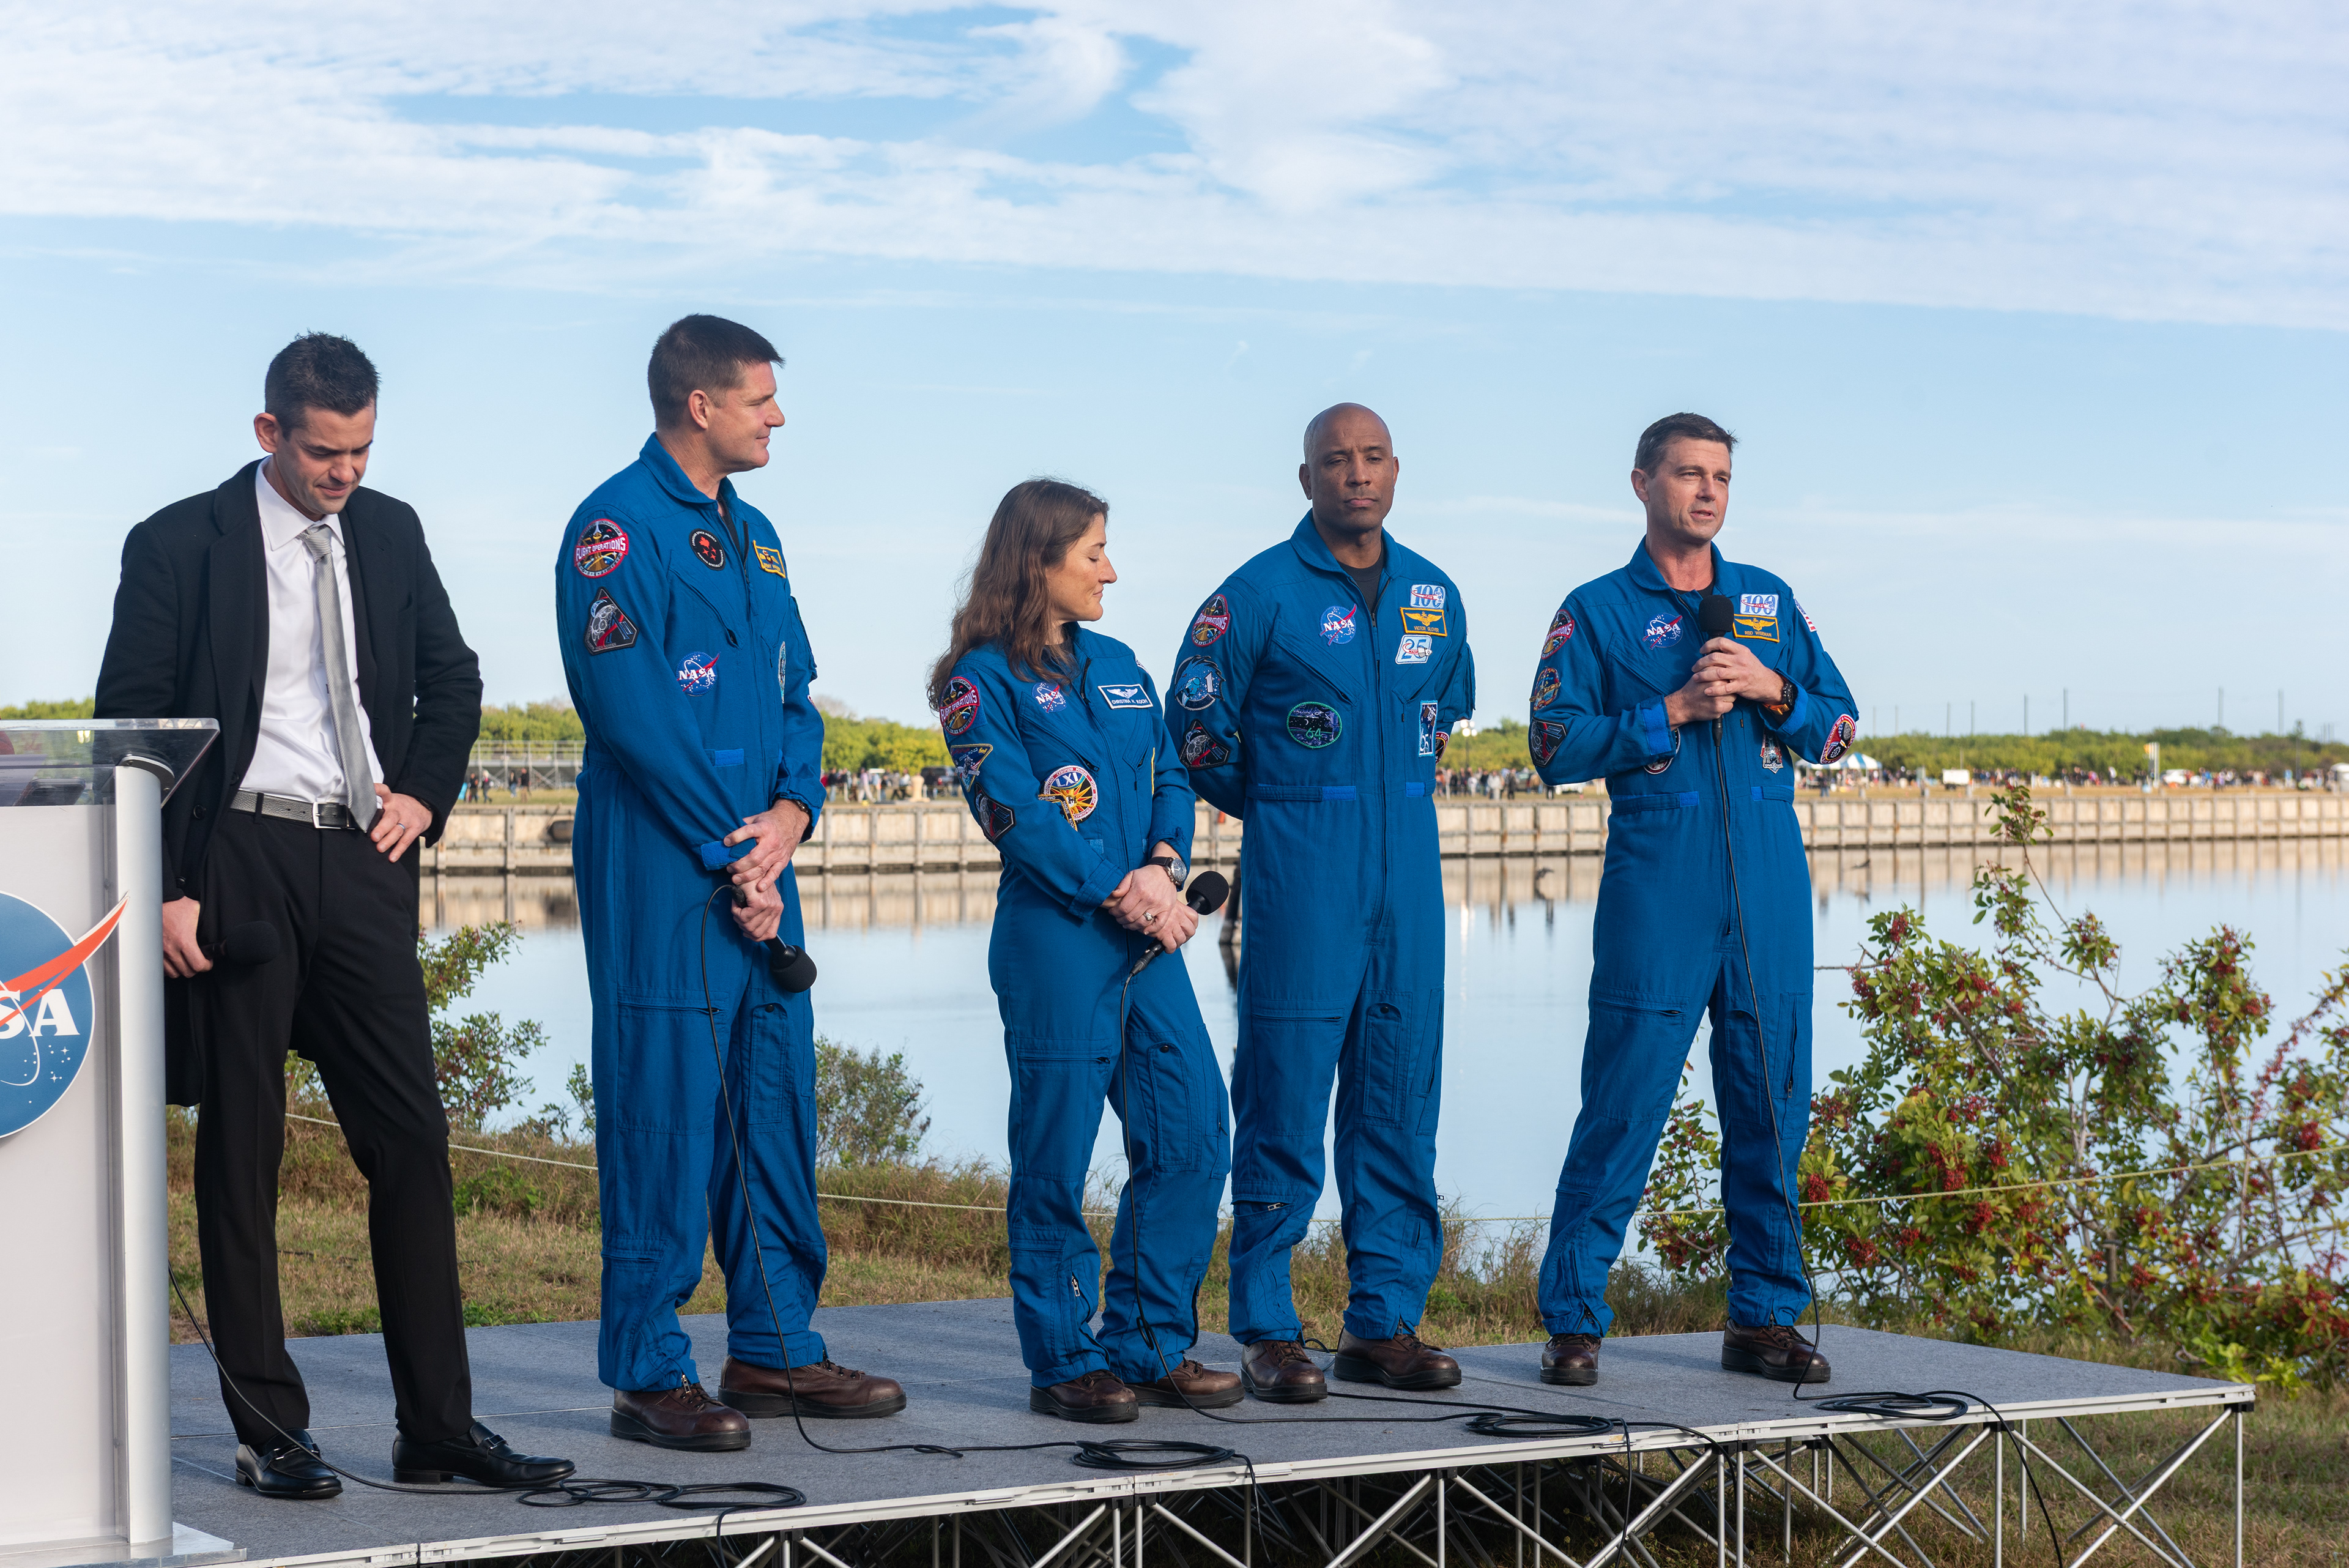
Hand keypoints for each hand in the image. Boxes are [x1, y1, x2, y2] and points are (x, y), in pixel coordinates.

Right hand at [162, 895, 209, 978]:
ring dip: (182, 969)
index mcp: (184, 940)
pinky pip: (162, 968)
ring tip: (187, 962)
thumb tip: (212, 930)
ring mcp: (160, 951)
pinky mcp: (153, 951)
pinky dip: (170, 968)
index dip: (206, 966)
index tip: (208, 962)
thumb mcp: (196, 910)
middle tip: (198, 962)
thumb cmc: (176, 905)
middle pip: (187, 972)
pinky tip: (175, 961)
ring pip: (174, 973)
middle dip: (196, 969)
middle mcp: (170, 949)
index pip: (198, 965)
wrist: (156, 902)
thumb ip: (204, 923)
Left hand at [369, 786, 432, 860]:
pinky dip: (399, 850)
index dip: (378, 790)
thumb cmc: (401, 807)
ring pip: (398, 830)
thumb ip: (378, 808)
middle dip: (382, 828)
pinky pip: (406, 840)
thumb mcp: (391, 801)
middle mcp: (399, 809)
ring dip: (389, 840)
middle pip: (391, 818)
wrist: (424, 806)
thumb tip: (357, 820)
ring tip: (380, 848)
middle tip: (374, 837)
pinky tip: (392, 857)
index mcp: (391, 800)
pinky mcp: (416, 829)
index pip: (384, 792)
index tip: (371, 790)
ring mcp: (408, 819)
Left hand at [724, 799, 811, 886]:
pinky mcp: (783, 861)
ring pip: (761, 868)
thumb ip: (743, 824)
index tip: (725, 842)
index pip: (749, 832)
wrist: (792, 822)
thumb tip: (726, 832)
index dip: (736, 837)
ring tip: (735, 879)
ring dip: (747, 876)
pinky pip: (775, 873)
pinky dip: (767, 881)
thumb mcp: (756, 818)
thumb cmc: (770, 821)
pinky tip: (759, 888)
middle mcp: (771, 842)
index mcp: (763, 828)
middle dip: (739, 865)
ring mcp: (778, 853)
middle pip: (754, 857)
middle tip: (729, 868)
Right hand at [730, 875, 782, 942]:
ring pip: (749, 926)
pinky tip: (736, 904)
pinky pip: (744, 918)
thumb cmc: (751, 883)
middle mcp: (776, 908)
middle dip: (744, 927)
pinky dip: (736, 913)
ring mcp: (769, 906)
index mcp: (778, 909)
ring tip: (737, 909)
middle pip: (757, 933)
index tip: (746, 928)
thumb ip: (761, 915)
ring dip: (738, 919)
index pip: (769, 935)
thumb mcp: (761, 900)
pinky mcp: (759, 903)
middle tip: (739, 915)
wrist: (748, 867)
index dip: (754, 936)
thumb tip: (752, 932)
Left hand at [1106, 864, 1195, 952]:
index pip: (1123, 908)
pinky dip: (1150, 930)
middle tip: (1119, 918)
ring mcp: (1159, 906)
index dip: (1115, 913)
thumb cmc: (1147, 875)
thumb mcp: (1131, 875)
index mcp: (1139, 890)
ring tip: (1128, 924)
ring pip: (1142, 923)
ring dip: (1132, 926)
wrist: (1166, 873)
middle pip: (1131, 917)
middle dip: (1121, 920)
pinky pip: (1158, 925)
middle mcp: (1149, 899)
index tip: (1113, 912)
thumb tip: (1113, 895)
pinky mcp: (1167, 909)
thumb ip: (1122, 886)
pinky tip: (1144, 930)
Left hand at [1664, 638, 1779, 725]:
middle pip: (1715, 658)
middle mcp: (1740, 660)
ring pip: (1717, 672)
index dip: (1708, 645)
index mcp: (1740, 650)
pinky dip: (1714, 690)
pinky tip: (1706, 691)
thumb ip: (1731, 652)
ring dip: (1703, 676)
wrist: (1767, 683)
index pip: (1721, 642)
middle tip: (1694, 668)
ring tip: (1695, 678)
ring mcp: (1741, 673)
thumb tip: (1714, 649)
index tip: (1702, 651)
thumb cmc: (1753, 669)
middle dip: (1701, 663)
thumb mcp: (1745, 656)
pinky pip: (1724, 688)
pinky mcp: (1741, 686)